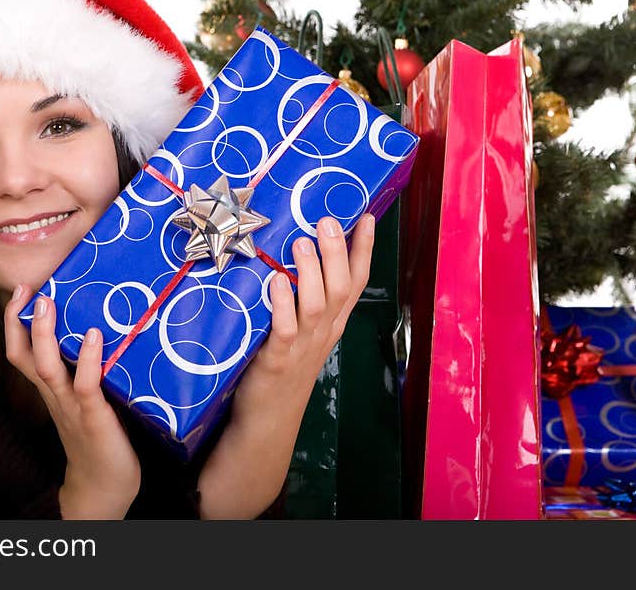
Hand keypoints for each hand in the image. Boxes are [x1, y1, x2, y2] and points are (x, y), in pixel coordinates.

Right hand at [4, 286, 140, 518]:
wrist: (104, 486)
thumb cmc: (99, 438)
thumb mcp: (87, 400)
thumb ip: (86, 372)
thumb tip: (101, 331)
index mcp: (51, 391)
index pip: (22, 354)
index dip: (16, 323)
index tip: (20, 292)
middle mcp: (55, 397)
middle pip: (24, 357)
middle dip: (20, 321)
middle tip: (25, 288)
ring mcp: (72, 407)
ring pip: (47, 368)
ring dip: (44, 335)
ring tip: (47, 303)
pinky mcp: (94, 418)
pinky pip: (85, 386)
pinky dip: (87, 360)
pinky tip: (92, 336)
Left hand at [197, 214, 374, 517]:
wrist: (269, 419)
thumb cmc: (283, 367)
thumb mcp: (304, 331)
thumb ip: (307, 297)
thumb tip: (301, 254)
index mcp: (333, 322)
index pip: (356, 281)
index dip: (363, 249)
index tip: (367, 216)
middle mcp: (324, 330)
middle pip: (341, 287)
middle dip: (338, 252)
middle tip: (328, 221)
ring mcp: (303, 345)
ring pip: (316, 304)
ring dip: (310, 272)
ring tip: (302, 244)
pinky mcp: (278, 359)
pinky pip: (285, 329)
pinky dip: (283, 305)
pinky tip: (276, 283)